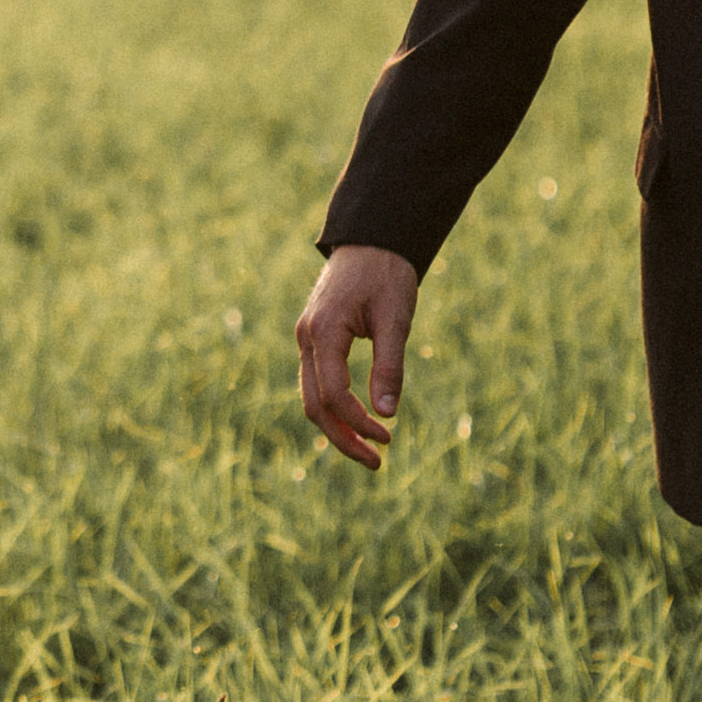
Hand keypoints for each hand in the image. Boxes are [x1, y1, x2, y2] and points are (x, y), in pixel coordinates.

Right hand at [295, 249, 420, 470]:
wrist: (371, 239)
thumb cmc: (386, 274)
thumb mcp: (395, 319)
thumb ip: (389, 366)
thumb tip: (387, 414)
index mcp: (323, 331)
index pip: (333, 393)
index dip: (358, 422)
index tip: (387, 438)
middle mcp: (307, 338)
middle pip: (314, 404)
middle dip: (343, 438)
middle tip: (377, 462)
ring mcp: (307, 338)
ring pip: (312, 397)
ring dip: (337, 428)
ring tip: (369, 451)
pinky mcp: (315, 339)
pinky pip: (317, 382)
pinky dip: (334, 408)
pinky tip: (357, 422)